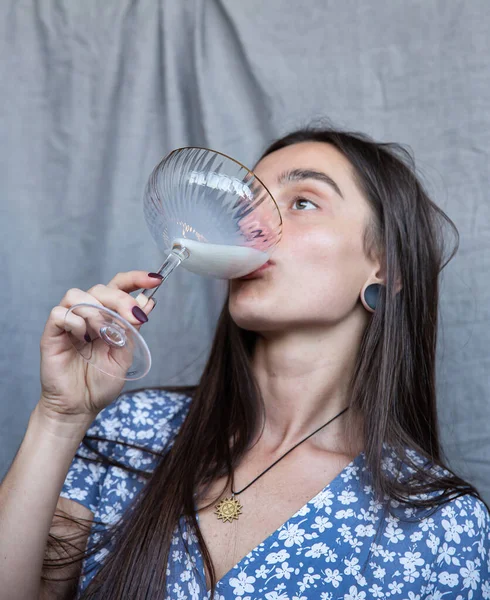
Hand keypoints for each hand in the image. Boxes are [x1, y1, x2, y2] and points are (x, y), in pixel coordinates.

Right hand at [38, 271, 161, 422]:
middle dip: (120, 299)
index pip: (119, 287)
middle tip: (132, 317)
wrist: (80, 406)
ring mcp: (69, 322)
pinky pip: (59, 313)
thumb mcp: (125, 355)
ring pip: (77, 295)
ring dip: (96, 311)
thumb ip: (133, 329)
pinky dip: (75, 322)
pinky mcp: (52, 333)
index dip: (136, 278)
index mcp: (107, 316)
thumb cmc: (100, 382)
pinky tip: (82, 338)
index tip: (155, 279)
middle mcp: (87, 314)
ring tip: (102, 334)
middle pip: (101, 289)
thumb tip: (147, 302)